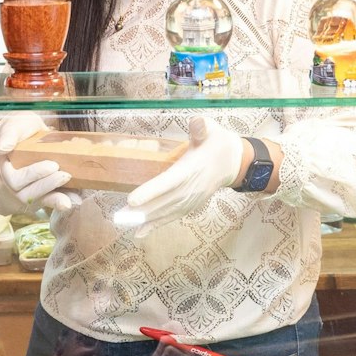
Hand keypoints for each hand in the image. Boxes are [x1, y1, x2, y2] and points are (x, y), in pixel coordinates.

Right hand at [0, 111, 76, 214]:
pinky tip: (75, 199)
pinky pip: (50, 200)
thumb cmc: (21, 128)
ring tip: (70, 190)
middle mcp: (14, 183)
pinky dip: (62, 200)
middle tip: (65, 174)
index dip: (33, 175)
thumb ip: (8, 134)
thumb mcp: (14, 125)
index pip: (14, 180)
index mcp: (5, 168)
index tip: (52, 165)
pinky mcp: (43, 191)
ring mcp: (29, 188)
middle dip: (47, 185)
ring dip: (55, 197)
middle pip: (26, 194)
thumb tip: (3, 148)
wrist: (32, 131)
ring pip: (38, 200)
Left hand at [118, 117, 244, 238]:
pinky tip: (139, 233)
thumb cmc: (218, 143)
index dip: (151, 191)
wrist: (235, 163)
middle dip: (142, 210)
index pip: (169, 181)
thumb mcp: (213, 130)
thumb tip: (197, 122)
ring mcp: (191, 199)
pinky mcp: (190, 205)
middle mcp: (191, 187)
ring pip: (166, 212)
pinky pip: (171, 217)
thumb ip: (202, 127)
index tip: (132, 200)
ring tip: (124, 223)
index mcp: (192, 168)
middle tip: (120, 216)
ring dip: (145, 219)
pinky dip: (155, 225)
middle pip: (163, 201)